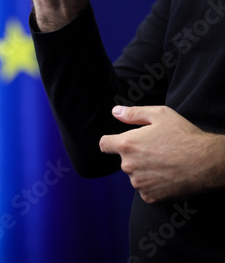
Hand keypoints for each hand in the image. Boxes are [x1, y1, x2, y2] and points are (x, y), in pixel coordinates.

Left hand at [99, 105, 224, 203]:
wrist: (205, 163)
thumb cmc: (182, 135)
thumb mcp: (159, 114)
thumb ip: (133, 113)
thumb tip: (115, 112)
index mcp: (127, 144)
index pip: (104, 145)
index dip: (111, 142)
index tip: (121, 142)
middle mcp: (128, 166)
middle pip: (124, 160)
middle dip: (135, 155)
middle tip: (156, 149)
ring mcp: (139, 184)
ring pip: (136, 175)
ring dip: (145, 170)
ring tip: (165, 163)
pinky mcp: (150, 198)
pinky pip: (146, 190)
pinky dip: (154, 184)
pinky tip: (168, 176)